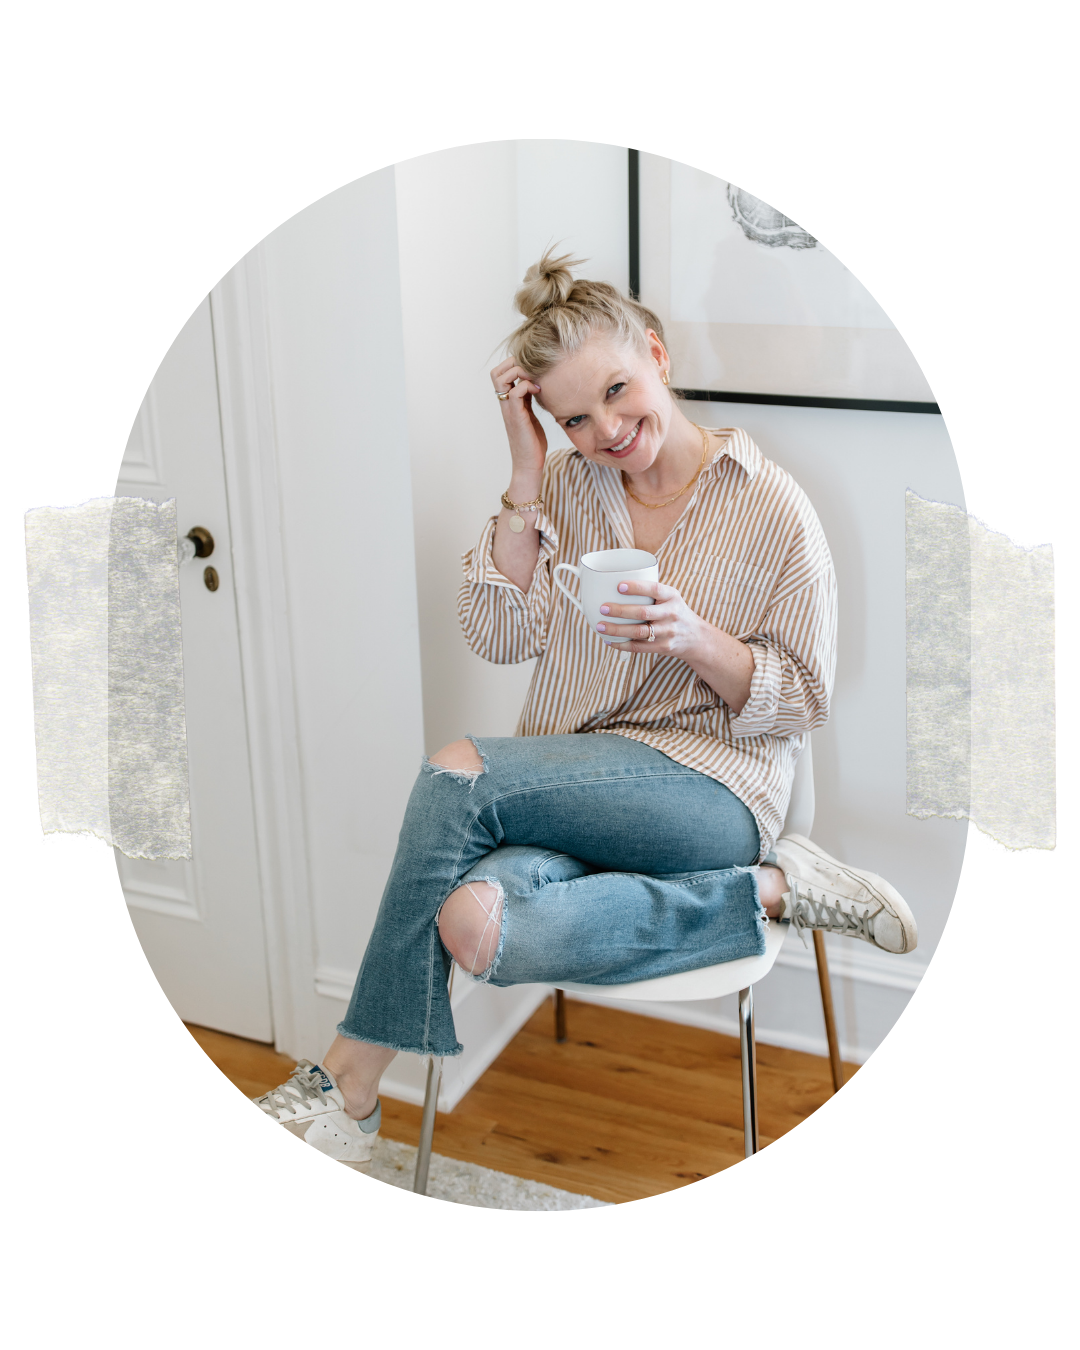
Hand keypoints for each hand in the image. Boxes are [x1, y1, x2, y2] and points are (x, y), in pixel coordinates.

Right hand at [491, 358, 546, 479]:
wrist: (529, 465)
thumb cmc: (532, 443)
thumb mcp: (530, 415)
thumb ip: (528, 401)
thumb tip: (535, 386)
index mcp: (508, 403)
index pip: (500, 374)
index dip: (513, 365)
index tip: (531, 371)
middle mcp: (505, 404)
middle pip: (496, 372)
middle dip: (514, 364)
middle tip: (532, 371)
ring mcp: (509, 410)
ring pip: (501, 378)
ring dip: (519, 372)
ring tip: (535, 379)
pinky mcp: (517, 416)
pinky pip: (515, 392)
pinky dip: (527, 385)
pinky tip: (539, 391)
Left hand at [595, 578, 755, 713]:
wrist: (696, 637)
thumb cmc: (674, 612)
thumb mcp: (671, 597)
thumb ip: (651, 592)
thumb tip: (614, 582)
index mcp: (672, 596)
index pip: (655, 589)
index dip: (637, 587)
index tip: (619, 586)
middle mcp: (671, 614)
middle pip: (643, 613)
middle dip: (621, 611)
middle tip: (603, 608)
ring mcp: (668, 632)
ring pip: (639, 632)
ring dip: (617, 630)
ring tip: (601, 626)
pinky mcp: (664, 647)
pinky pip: (639, 647)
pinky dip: (622, 645)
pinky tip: (609, 641)